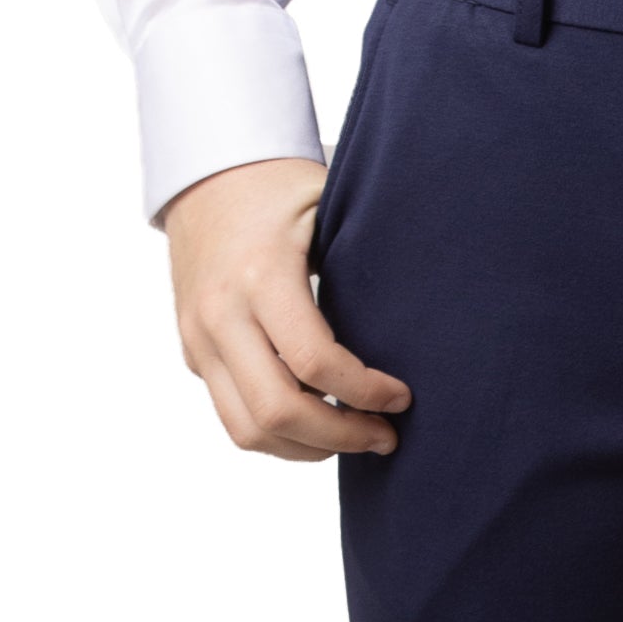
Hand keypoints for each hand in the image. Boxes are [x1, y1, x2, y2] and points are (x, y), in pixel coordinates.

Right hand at [163, 157, 411, 463]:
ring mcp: (198, 339)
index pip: (314, 362)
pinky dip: (279, 432)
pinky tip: (319, 421)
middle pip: (277, 412)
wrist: (203, 174)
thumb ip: (366, 259)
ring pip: (247, 429)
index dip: (365, 393)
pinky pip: (233, 415)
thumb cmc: (278, 186)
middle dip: (340, 436)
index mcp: (260, 275)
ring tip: (353, 434)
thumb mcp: (329, 204)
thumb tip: (430, 315)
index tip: (402, 397)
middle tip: (384, 435)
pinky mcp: (193, 353)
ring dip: (307, 447)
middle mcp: (219, 314)